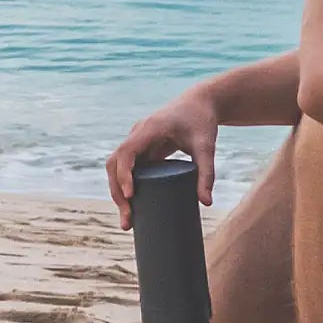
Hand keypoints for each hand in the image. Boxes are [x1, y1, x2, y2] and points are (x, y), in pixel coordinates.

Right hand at [104, 88, 218, 228]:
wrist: (201, 102)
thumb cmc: (203, 121)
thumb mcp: (206, 146)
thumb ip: (207, 172)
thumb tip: (206, 203)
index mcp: (149, 128)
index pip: (127, 152)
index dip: (124, 174)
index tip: (131, 195)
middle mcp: (138, 134)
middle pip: (115, 163)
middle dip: (117, 191)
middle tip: (129, 219)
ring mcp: (138, 141)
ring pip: (117, 167)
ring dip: (118, 192)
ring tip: (129, 220)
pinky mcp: (142, 148)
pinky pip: (128, 168)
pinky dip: (125, 187)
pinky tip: (131, 207)